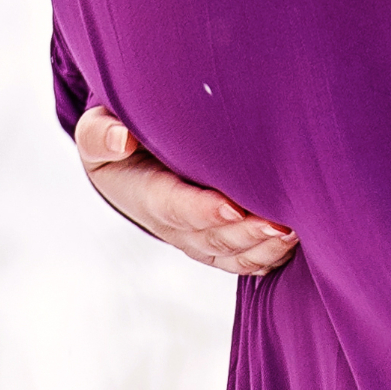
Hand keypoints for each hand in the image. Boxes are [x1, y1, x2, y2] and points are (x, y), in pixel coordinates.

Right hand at [74, 102, 297, 277]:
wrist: (125, 162)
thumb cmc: (116, 141)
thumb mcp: (96, 130)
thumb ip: (101, 133)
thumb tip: (121, 138)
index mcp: (146, 195)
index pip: (174, 207)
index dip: (201, 211)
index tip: (232, 208)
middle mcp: (173, 224)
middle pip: (210, 237)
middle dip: (245, 234)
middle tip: (280, 223)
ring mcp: (196, 236)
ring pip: (230, 254)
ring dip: (262, 249)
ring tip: (294, 232)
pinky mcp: (215, 240)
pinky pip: (240, 258)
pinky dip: (266, 257)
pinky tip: (293, 244)